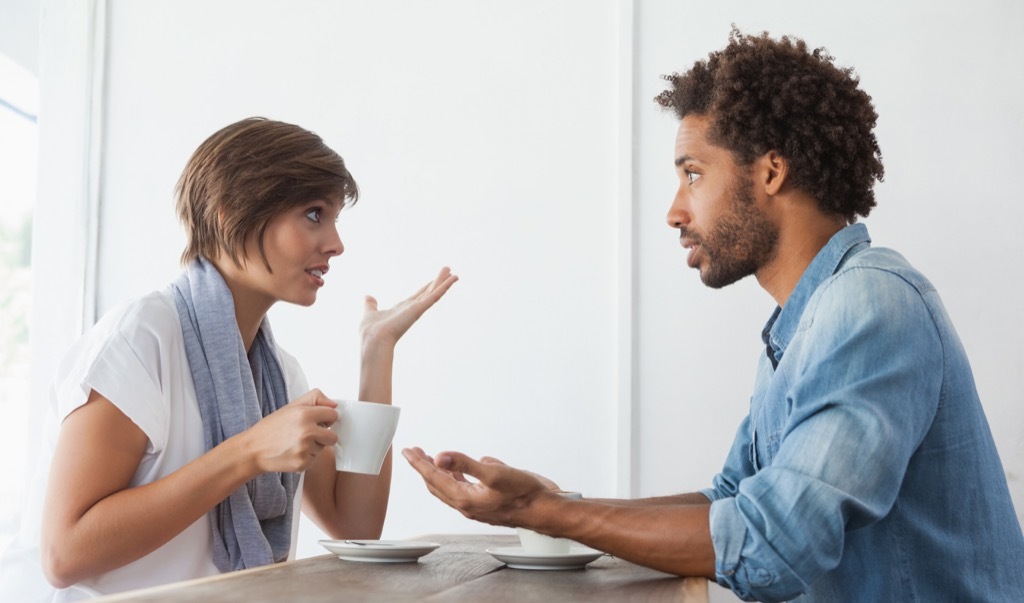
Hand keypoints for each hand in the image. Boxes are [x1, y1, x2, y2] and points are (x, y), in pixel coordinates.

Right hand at [243, 389, 338, 473]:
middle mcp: (307, 432)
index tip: (319, 421)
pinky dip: (306, 457)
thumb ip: (315, 398)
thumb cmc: (272, 428)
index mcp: (305, 414)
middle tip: (308, 434)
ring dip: (314, 446)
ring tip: (296, 443)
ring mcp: (305, 449)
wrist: (253, 450)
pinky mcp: (302, 463)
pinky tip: (293, 452)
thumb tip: (334, 404)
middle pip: (333, 436)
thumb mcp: (291, 406)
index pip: (333, 414)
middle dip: (324, 435)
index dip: (326, 418)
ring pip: (323, 448)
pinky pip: (315, 459)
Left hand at [360, 267, 457, 347]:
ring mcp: (417, 309)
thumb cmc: (371, 331)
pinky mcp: (419, 309)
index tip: (435, 279)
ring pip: (434, 293)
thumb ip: (371, 305)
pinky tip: (452, 279)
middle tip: (448, 271)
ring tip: (454, 274)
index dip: (427, 287)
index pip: (418, 295)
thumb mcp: (370, 312)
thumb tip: (367, 298)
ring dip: (444, 282)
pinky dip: (444, 287)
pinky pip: (435, 296)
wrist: (374, 339)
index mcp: (403, 308)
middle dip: (439, 281)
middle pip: (429, 291)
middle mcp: (412, 308)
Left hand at [401, 447, 551, 526]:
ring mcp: (477, 505)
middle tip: (415, 453)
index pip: (434, 478)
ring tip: (432, 461)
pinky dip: (457, 478)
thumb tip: (440, 457)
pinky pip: (465, 490)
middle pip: (437, 484)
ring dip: (439, 474)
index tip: (408, 451)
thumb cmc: (525, 495)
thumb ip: (466, 465)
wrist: (545, 511)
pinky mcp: (487, 503)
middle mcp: (467, 504)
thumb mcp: (495, 474)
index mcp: (465, 498)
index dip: (419, 463)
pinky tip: (462, 471)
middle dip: (424, 468)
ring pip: (450, 489)